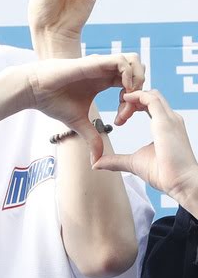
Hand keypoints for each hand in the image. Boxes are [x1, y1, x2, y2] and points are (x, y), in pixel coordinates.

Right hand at [18, 52, 144, 162]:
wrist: (35, 91)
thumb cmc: (53, 102)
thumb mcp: (79, 123)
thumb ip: (92, 138)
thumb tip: (97, 161)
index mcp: (103, 81)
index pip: (130, 86)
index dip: (132, 103)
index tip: (121, 119)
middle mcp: (105, 71)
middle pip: (137, 70)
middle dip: (141, 89)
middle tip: (130, 109)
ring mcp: (101, 65)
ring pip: (134, 61)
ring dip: (138, 79)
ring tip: (129, 98)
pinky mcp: (95, 62)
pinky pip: (122, 62)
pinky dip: (128, 75)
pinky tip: (121, 92)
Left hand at [93, 90, 197, 204]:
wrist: (181, 183)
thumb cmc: (164, 174)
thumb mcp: (133, 163)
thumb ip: (115, 160)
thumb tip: (96, 163)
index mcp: (165, 126)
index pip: (150, 105)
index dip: (134, 106)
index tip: (120, 118)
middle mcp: (170, 119)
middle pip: (150, 96)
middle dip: (132, 100)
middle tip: (118, 114)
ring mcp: (169, 118)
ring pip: (150, 94)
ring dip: (132, 98)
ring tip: (120, 113)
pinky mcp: (166, 121)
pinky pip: (151, 98)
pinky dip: (136, 96)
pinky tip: (124, 101)